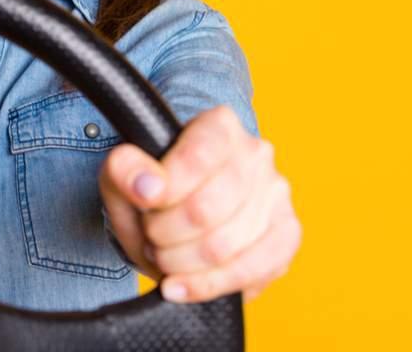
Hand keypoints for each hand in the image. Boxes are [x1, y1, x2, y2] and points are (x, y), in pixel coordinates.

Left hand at [98, 105, 300, 302]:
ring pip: (224, 247)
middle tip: (151, 235)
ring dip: (179, 263)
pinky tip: (182, 285)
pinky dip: (208, 285)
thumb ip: (124, 170)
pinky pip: (252, 271)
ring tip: (164, 255)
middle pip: (206, 210)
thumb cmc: (155, 188)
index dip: (165, 192)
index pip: (197, 158)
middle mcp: (255, 154)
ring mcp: (276, 195)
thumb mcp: (123, 173)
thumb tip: (149, 188)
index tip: (145, 205)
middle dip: (164, 234)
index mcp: (218, 126)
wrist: (180, 210)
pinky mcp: (287, 234)